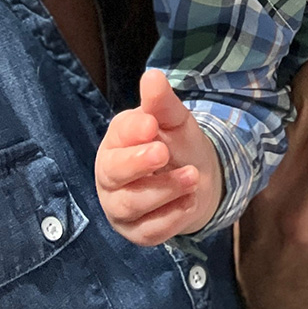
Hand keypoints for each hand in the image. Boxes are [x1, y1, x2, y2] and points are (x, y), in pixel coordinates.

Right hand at [95, 69, 222, 244]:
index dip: (132, 132)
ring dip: (164, 190)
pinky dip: (172, 217)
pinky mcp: (136, 233)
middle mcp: (110, 176)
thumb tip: (152, 76)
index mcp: (116, 141)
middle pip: (113, 173)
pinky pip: (149, 231)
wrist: (197, 179)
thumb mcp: (175, 121)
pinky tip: (191, 201)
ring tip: (194, 176)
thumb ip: (162, 103)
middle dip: (138, 163)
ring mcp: (120, 207)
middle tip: (164, 152)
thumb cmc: (177, 143)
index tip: (151, 124)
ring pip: (131, 205)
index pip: (117, 137)